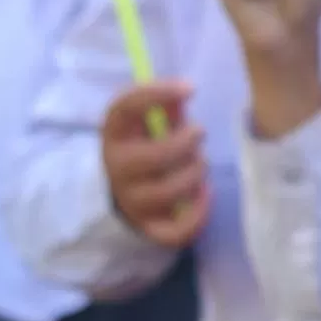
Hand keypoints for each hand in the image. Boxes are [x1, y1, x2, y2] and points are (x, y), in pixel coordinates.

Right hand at [101, 81, 209, 245]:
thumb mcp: (149, 121)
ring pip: (169, 192)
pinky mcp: (148, 227)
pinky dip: (198, 215)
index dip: (156, 94)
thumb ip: (167, 107)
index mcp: (115, 133)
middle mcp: (117, 168)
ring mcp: (131, 201)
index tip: (190, 89)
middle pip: (155, 157)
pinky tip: (205, 194)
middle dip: (187, 142)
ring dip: (195, 174)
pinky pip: (175, 231)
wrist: (124, 188)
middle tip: (198, 133)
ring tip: (200, 163)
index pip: (125, 107)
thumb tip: (185, 92)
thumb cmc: (145, 145)